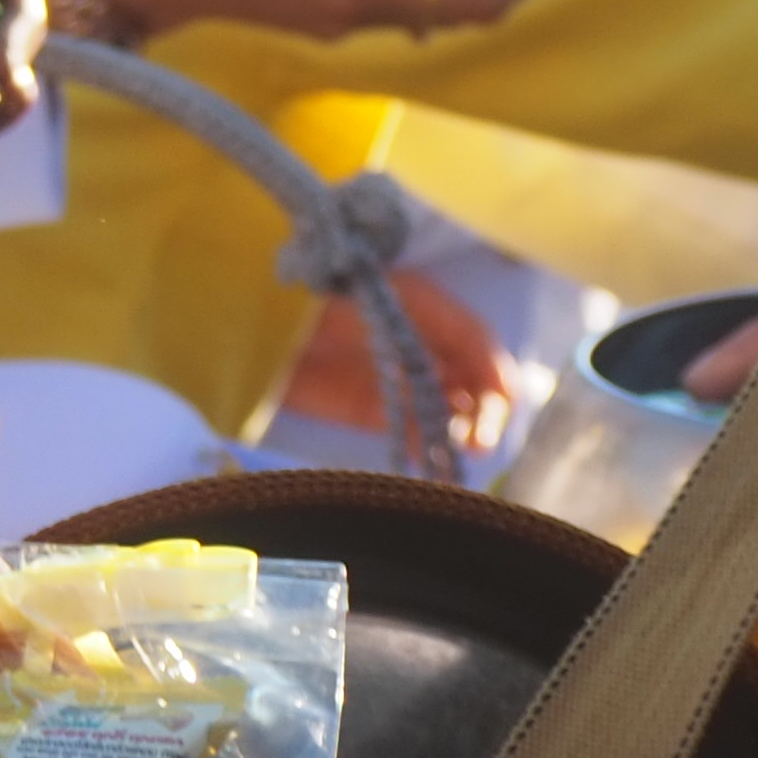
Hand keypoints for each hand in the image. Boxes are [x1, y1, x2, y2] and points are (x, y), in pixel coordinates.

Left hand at [280, 268, 519, 455]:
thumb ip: (446, 327)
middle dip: (485, 408)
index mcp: (426, 309)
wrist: (254, 319)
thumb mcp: (395, 298)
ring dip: (462, 431)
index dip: (495, 371)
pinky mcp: (365, 410)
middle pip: (470, 380)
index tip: (503, 400)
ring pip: (446, 411)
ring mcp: (393, 380)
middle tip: (481, 437)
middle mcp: (417, 345)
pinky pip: (410, 432)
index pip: (477, 343)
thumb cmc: (329, 296)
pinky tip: (438, 462)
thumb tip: (491, 371)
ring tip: (465, 449)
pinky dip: (428, 447)